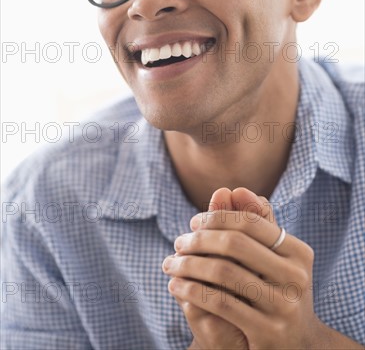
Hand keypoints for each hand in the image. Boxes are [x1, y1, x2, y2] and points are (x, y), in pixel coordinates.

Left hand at [163, 186, 319, 349]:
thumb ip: (255, 224)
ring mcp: (284, 306)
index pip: (249, 222)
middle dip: (199, 239)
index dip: (216, 217)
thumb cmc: (277, 292)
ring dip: (188, 264)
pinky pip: (218, 302)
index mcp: (299, 253)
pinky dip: (191, 289)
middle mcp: (296, 277)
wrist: (297, 347)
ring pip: (222, 272)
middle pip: (234, 243)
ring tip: (170, 262)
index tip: (193, 222)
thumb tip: (233, 189)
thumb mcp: (272, 259)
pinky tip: (175, 285)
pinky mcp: (267, 332)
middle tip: (178, 241)